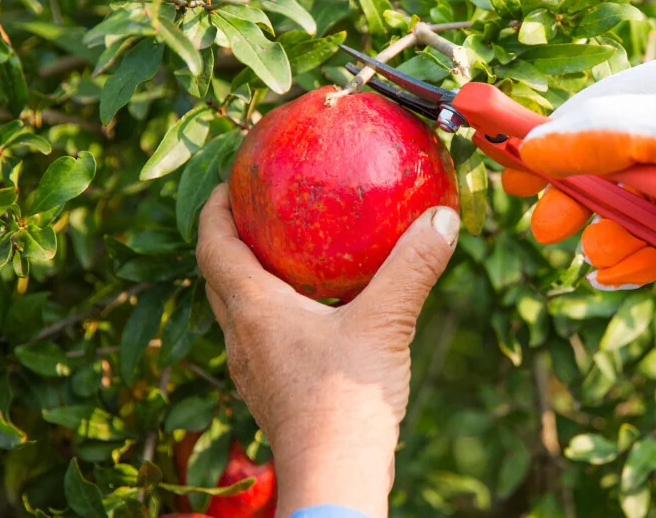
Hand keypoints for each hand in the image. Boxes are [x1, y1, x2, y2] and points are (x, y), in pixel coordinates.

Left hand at [195, 184, 460, 516]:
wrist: (335, 476)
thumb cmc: (346, 400)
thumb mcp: (386, 323)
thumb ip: (412, 267)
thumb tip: (442, 220)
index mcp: (254, 309)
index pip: (213, 245)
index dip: (215, 207)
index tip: (230, 180)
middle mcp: (242, 337)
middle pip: (218, 276)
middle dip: (230, 239)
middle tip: (259, 211)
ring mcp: (253, 370)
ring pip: (237, 311)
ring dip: (250, 279)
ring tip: (287, 257)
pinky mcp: (272, 394)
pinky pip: (263, 339)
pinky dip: (277, 314)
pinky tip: (318, 315)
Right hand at [505, 54, 655, 307]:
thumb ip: (608, 134)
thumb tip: (535, 147)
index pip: (582, 115)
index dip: (544, 147)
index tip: (512, 177)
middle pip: (597, 166)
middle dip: (577, 201)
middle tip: (549, 232)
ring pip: (623, 208)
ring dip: (612, 235)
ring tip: (607, 261)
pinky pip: (653, 233)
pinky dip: (641, 254)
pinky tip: (629, 271)